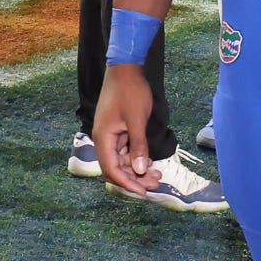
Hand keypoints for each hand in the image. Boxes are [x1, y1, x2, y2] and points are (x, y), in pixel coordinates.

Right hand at [91, 63, 161, 196]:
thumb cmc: (130, 91)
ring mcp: (110, 135)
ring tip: (157, 176)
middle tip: (155, 184)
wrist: (125, 68)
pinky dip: (136, 158)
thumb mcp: (137, 120)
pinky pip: (125, 151)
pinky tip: (150, 162)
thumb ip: (138, 145)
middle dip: (134, 179)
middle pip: (115, 168)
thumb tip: (139, 169)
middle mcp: (103, 139)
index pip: (112, 170)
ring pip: (121, 161)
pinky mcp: (117, 130)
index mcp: (103, 138)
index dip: (127, 183)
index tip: (143, 192)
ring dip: (137, 170)